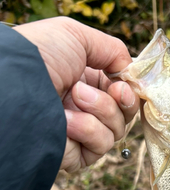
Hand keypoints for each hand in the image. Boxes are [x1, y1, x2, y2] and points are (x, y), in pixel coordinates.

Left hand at [15, 17, 138, 172]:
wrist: (17, 86)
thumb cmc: (40, 56)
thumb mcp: (76, 36)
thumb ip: (113, 50)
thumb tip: (131, 72)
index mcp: (86, 82)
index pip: (122, 92)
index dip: (128, 89)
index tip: (124, 83)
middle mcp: (85, 108)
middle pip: (125, 113)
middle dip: (119, 100)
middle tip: (108, 90)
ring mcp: (82, 132)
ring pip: (116, 130)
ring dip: (99, 111)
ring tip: (72, 98)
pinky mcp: (78, 154)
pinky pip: (101, 145)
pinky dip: (87, 130)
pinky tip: (65, 120)